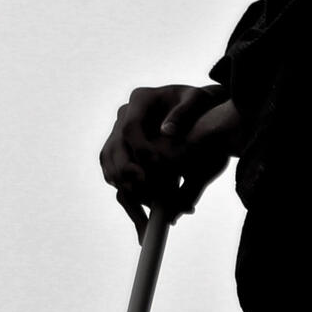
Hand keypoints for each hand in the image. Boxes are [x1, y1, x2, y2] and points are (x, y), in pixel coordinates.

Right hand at [100, 83, 244, 234]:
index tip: (157, 169)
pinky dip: (126, 194)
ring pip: (110, 166)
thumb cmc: (201, 106)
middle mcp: (124, 117)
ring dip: (125, 189)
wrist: (198, 112)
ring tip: (147, 211)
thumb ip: (185, 113)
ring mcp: (118, 135)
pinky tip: (144, 211)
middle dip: (127, 175)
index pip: (130, 128)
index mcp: (141, 100)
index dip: (140, 150)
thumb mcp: (199, 102)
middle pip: (113, 150)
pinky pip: (114, 176)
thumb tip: (167, 132)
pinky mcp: (120, 154)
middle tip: (146, 195)